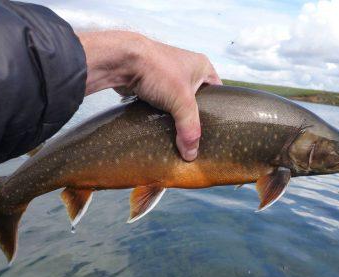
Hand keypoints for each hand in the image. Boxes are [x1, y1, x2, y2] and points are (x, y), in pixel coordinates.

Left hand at [78, 30, 221, 160]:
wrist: (121, 60)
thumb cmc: (157, 70)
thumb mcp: (181, 101)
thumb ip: (189, 128)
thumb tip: (191, 154)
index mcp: (202, 67)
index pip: (217, 93)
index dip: (217, 111)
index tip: (215, 130)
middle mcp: (186, 70)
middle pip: (196, 101)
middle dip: (193, 118)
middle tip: (195, 137)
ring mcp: (167, 77)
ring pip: (176, 104)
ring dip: (175, 118)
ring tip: (178, 136)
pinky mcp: (151, 84)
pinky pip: (160, 104)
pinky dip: (160, 116)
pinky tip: (160, 128)